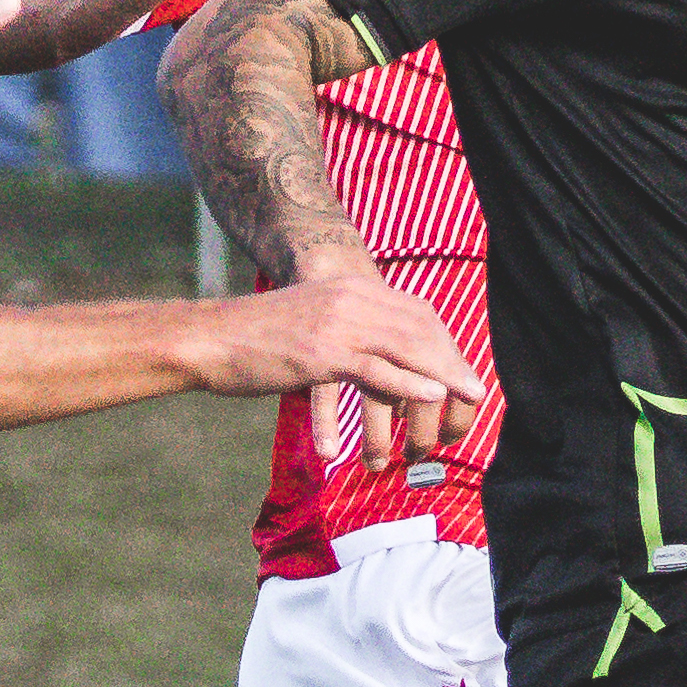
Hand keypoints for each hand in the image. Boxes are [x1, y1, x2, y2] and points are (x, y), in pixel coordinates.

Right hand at [176, 273, 480, 470]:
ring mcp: (337, 324)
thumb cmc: (254, 337)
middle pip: (419, 328)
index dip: (445, 341)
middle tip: (476, 390)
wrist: (209, 337)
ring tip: (467, 397)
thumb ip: (342, 328)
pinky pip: (374, 367)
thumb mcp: (309, 318)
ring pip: (405, 346)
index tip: (464, 367)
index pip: (415, 312)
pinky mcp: (321, 352)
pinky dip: (408, 382)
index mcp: (350, 289)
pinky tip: (430, 396)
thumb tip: (366, 357)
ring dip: (443, 374)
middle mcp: (350, 299)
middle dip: (453, 360)